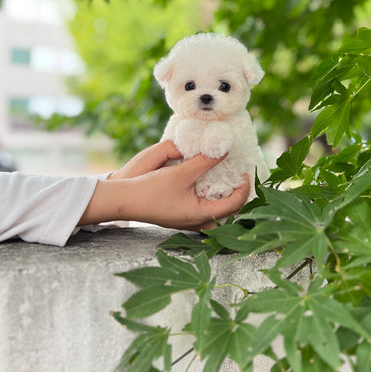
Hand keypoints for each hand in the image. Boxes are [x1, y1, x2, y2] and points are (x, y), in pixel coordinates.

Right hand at [79, 141, 249, 230]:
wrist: (125, 201)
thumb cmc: (152, 189)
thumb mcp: (181, 173)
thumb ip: (204, 161)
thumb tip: (224, 149)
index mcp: (201, 214)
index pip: (234, 205)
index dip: (244, 189)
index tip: (246, 174)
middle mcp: (196, 223)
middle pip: (227, 214)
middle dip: (236, 198)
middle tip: (239, 181)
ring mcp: (187, 223)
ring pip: (214, 215)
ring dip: (222, 200)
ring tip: (225, 184)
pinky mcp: (178, 219)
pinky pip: (202, 212)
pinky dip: (209, 201)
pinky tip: (204, 187)